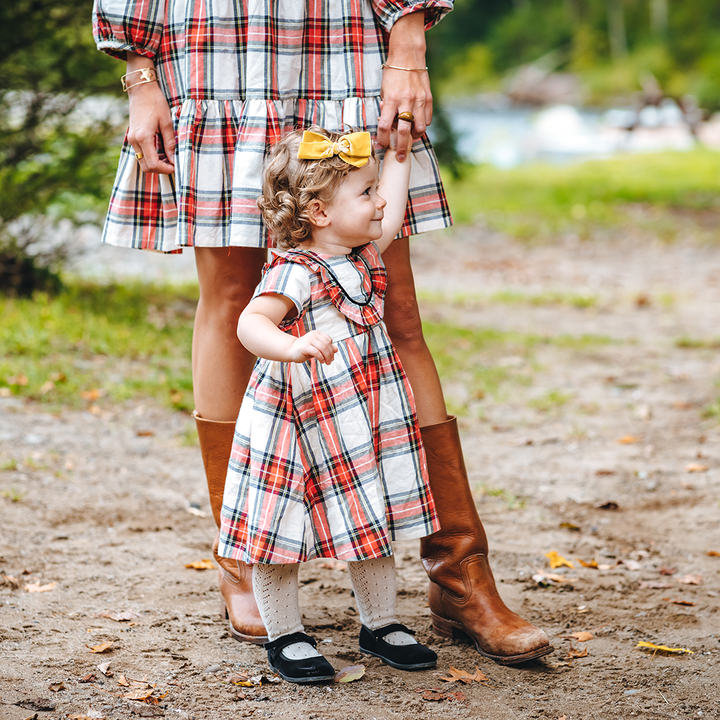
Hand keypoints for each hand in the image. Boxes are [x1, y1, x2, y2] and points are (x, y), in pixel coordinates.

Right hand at [126, 68, 175, 174]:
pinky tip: (161, 150)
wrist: (141, 88)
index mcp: (143, 137)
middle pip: (146, 167)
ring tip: (168, 156)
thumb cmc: (155, 102)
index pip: (153, 164)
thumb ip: (170, 143)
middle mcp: (134, 141)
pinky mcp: (132, 137)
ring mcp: (131, 139)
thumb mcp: (167, 123)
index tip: (176, 166)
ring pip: (143, 162)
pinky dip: (151, 157)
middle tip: (173, 164)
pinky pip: (141, 154)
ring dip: (156, 164)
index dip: (166, 169)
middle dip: (160, 169)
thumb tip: (174, 159)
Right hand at [288, 331, 336, 364]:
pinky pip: (316, 352)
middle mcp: (313, 335)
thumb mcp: (317, 348)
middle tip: (330, 361)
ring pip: (323, 348)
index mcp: (317, 334)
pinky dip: (321, 357)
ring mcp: (309, 340)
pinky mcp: (305, 346)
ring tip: (326, 362)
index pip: (328, 340)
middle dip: (330, 354)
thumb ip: (326, 348)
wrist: (290, 350)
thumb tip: (336, 349)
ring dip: (327, 356)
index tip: (332, 357)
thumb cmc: (304, 350)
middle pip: (327, 344)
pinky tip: (321, 361)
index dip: (332, 349)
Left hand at [376, 12, 431, 162]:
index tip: (381, 145)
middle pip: (402, 132)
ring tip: (411, 141)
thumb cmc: (393, 74)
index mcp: (391, 100)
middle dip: (400, 148)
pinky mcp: (428, 98)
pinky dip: (422, 126)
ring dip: (414, 137)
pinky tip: (418, 127)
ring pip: (418, 128)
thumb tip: (387, 125)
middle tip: (399, 158)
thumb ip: (386, 108)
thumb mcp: (384, 90)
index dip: (382, 139)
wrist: (408, 56)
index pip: (384, 126)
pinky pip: (427, 118)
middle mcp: (405, 101)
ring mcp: (418, 100)